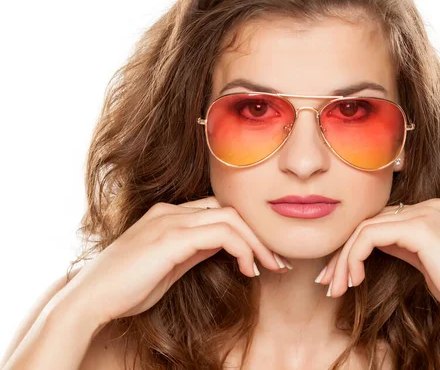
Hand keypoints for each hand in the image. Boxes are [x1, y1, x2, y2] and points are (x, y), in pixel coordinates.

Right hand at [55, 196, 288, 327]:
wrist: (90, 300)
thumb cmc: (126, 288)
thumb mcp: (169, 265)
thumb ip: (194, 250)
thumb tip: (224, 246)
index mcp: (168, 215)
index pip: (219, 210)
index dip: (246, 231)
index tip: (264, 257)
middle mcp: (170, 211)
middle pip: (230, 209)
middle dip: (259, 235)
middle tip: (278, 262)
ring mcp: (170, 221)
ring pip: (231, 218)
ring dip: (257, 243)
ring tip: (269, 267)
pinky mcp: (171, 237)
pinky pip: (222, 234)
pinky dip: (242, 249)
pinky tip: (248, 269)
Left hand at [315, 198, 439, 324]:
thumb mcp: (423, 262)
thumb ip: (399, 245)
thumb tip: (366, 243)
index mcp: (430, 210)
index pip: (379, 222)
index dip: (352, 248)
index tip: (337, 276)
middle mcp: (428, 205)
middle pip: (368, 223)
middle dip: (342, 255)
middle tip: (327, 283)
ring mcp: (425, 212)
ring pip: (363, 228)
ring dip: (343, 260)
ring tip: (335, 288)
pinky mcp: (419, 227)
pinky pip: (369, 236)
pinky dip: (353, 258)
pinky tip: (353, 281)